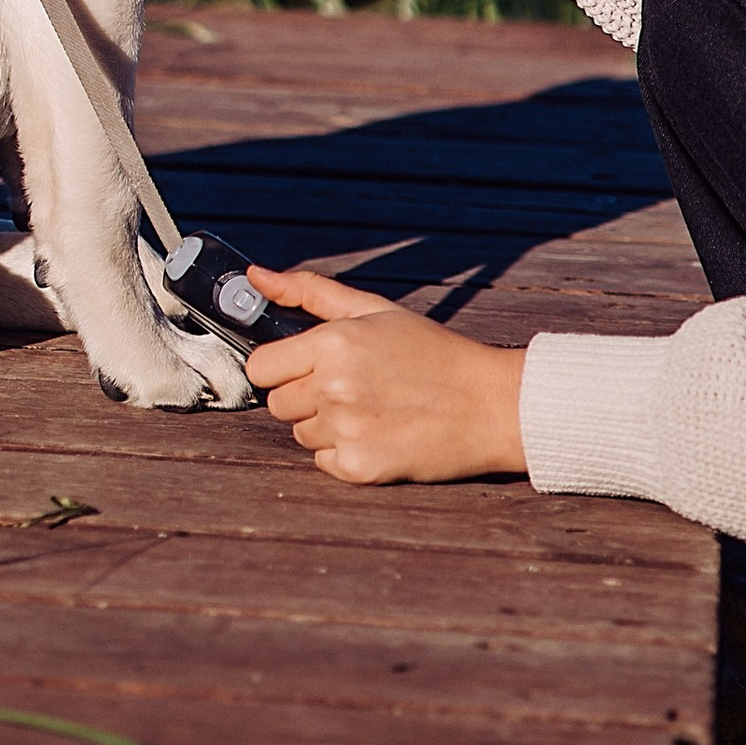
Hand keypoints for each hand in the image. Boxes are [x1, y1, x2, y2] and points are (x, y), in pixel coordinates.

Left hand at [241, 265, 528, 482]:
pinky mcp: (359, 468)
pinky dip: (345, 453)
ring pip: (300, 434)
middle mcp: (332, 388)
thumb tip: (256, 275)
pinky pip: (324, 462)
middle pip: (277, 404)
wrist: (489, 405)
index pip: (260, 367)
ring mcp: (345, 431)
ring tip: (371, 409)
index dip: (280, 366)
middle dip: (305, 395)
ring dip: (325, 425)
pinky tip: (379, 434)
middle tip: (350, 386)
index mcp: (333, 343)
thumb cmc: (432, 352)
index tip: (304, 366)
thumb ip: (309, 291)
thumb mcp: (375, 309)